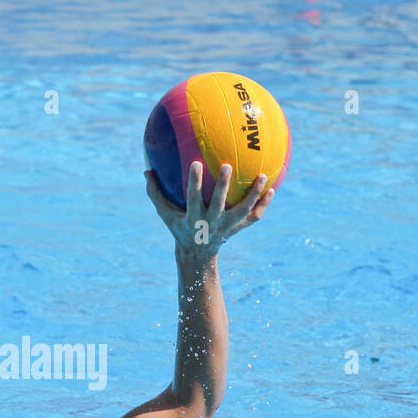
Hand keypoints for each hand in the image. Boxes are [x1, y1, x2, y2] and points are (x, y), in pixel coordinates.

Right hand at [145, 160, 272, 260]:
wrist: (197, 254)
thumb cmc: (179, 228)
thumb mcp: (165, 214)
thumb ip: (155, 193)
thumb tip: (146, 171)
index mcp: (194, 218)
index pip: (193, 198)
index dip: (195, 182)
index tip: (195, 163)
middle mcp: (212, 222)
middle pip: (220, 204)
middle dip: (224, 186)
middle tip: (228, 165)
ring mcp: (227, 226)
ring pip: (243, 210)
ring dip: (253, 195)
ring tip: (262, 176)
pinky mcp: (238, 228)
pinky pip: (254, 217)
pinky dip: (263, 204)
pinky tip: (272, 189)